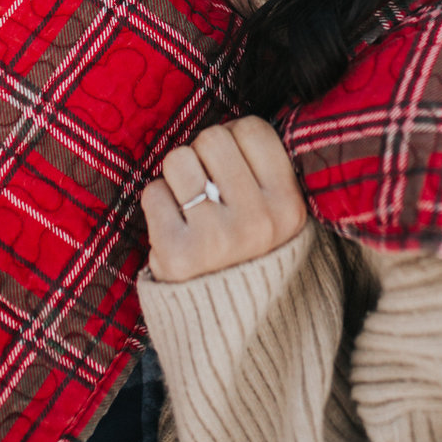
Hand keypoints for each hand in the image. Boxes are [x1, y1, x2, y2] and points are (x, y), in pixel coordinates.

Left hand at [141, 116, 307, 282]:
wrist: (226, 319)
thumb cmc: (247, 247)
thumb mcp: (278, 211)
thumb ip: (264, 166)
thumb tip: (234, 123)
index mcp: (288, 205)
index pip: (252, 129)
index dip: (235, 138)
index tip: (234, 164)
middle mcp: (257, 221)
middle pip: (211, 138)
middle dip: (204, 155)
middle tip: (210, 186)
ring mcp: (215, 238)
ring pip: (178, 159)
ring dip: (179, 178)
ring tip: (193, 207)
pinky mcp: (176, 254)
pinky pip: (153, 192)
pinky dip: (159, 205)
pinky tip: (176, 227)